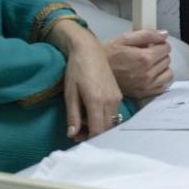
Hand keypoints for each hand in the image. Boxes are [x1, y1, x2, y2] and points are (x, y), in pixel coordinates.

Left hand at [53, 22, 123, 140]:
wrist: (89, 50)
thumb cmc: (76, 70)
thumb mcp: (70, 93)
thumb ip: (73, 116)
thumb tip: (72, 135)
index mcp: (96, 101)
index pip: (98, 131)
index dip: (88, 138)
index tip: (76, 137)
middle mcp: (110, 101)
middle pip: (106, 129)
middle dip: (93, 134)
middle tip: (78, 131)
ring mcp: (117, 97)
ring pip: (111, 122)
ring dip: (99, 126)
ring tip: (84, 120)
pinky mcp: (119, 94)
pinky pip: (113, 113)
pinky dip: (104, 118)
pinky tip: (92, 111)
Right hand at [105, 29, 173, 97]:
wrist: (96, 72)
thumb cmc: (109, 53)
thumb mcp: (125, 38)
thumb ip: (147, 35)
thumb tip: (164, 34)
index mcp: (145, 58)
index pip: (166, 48)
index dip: (159, 44)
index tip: (152, 45)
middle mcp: (148, 73)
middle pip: (167, 60)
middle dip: (160, 55)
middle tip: (147, 54)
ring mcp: (146, 86)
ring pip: (168, 74)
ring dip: (162, 68)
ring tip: (150, 65)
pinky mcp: (143, 94)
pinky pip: (162, 86)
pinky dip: (158, 80)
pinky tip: (148, 75)